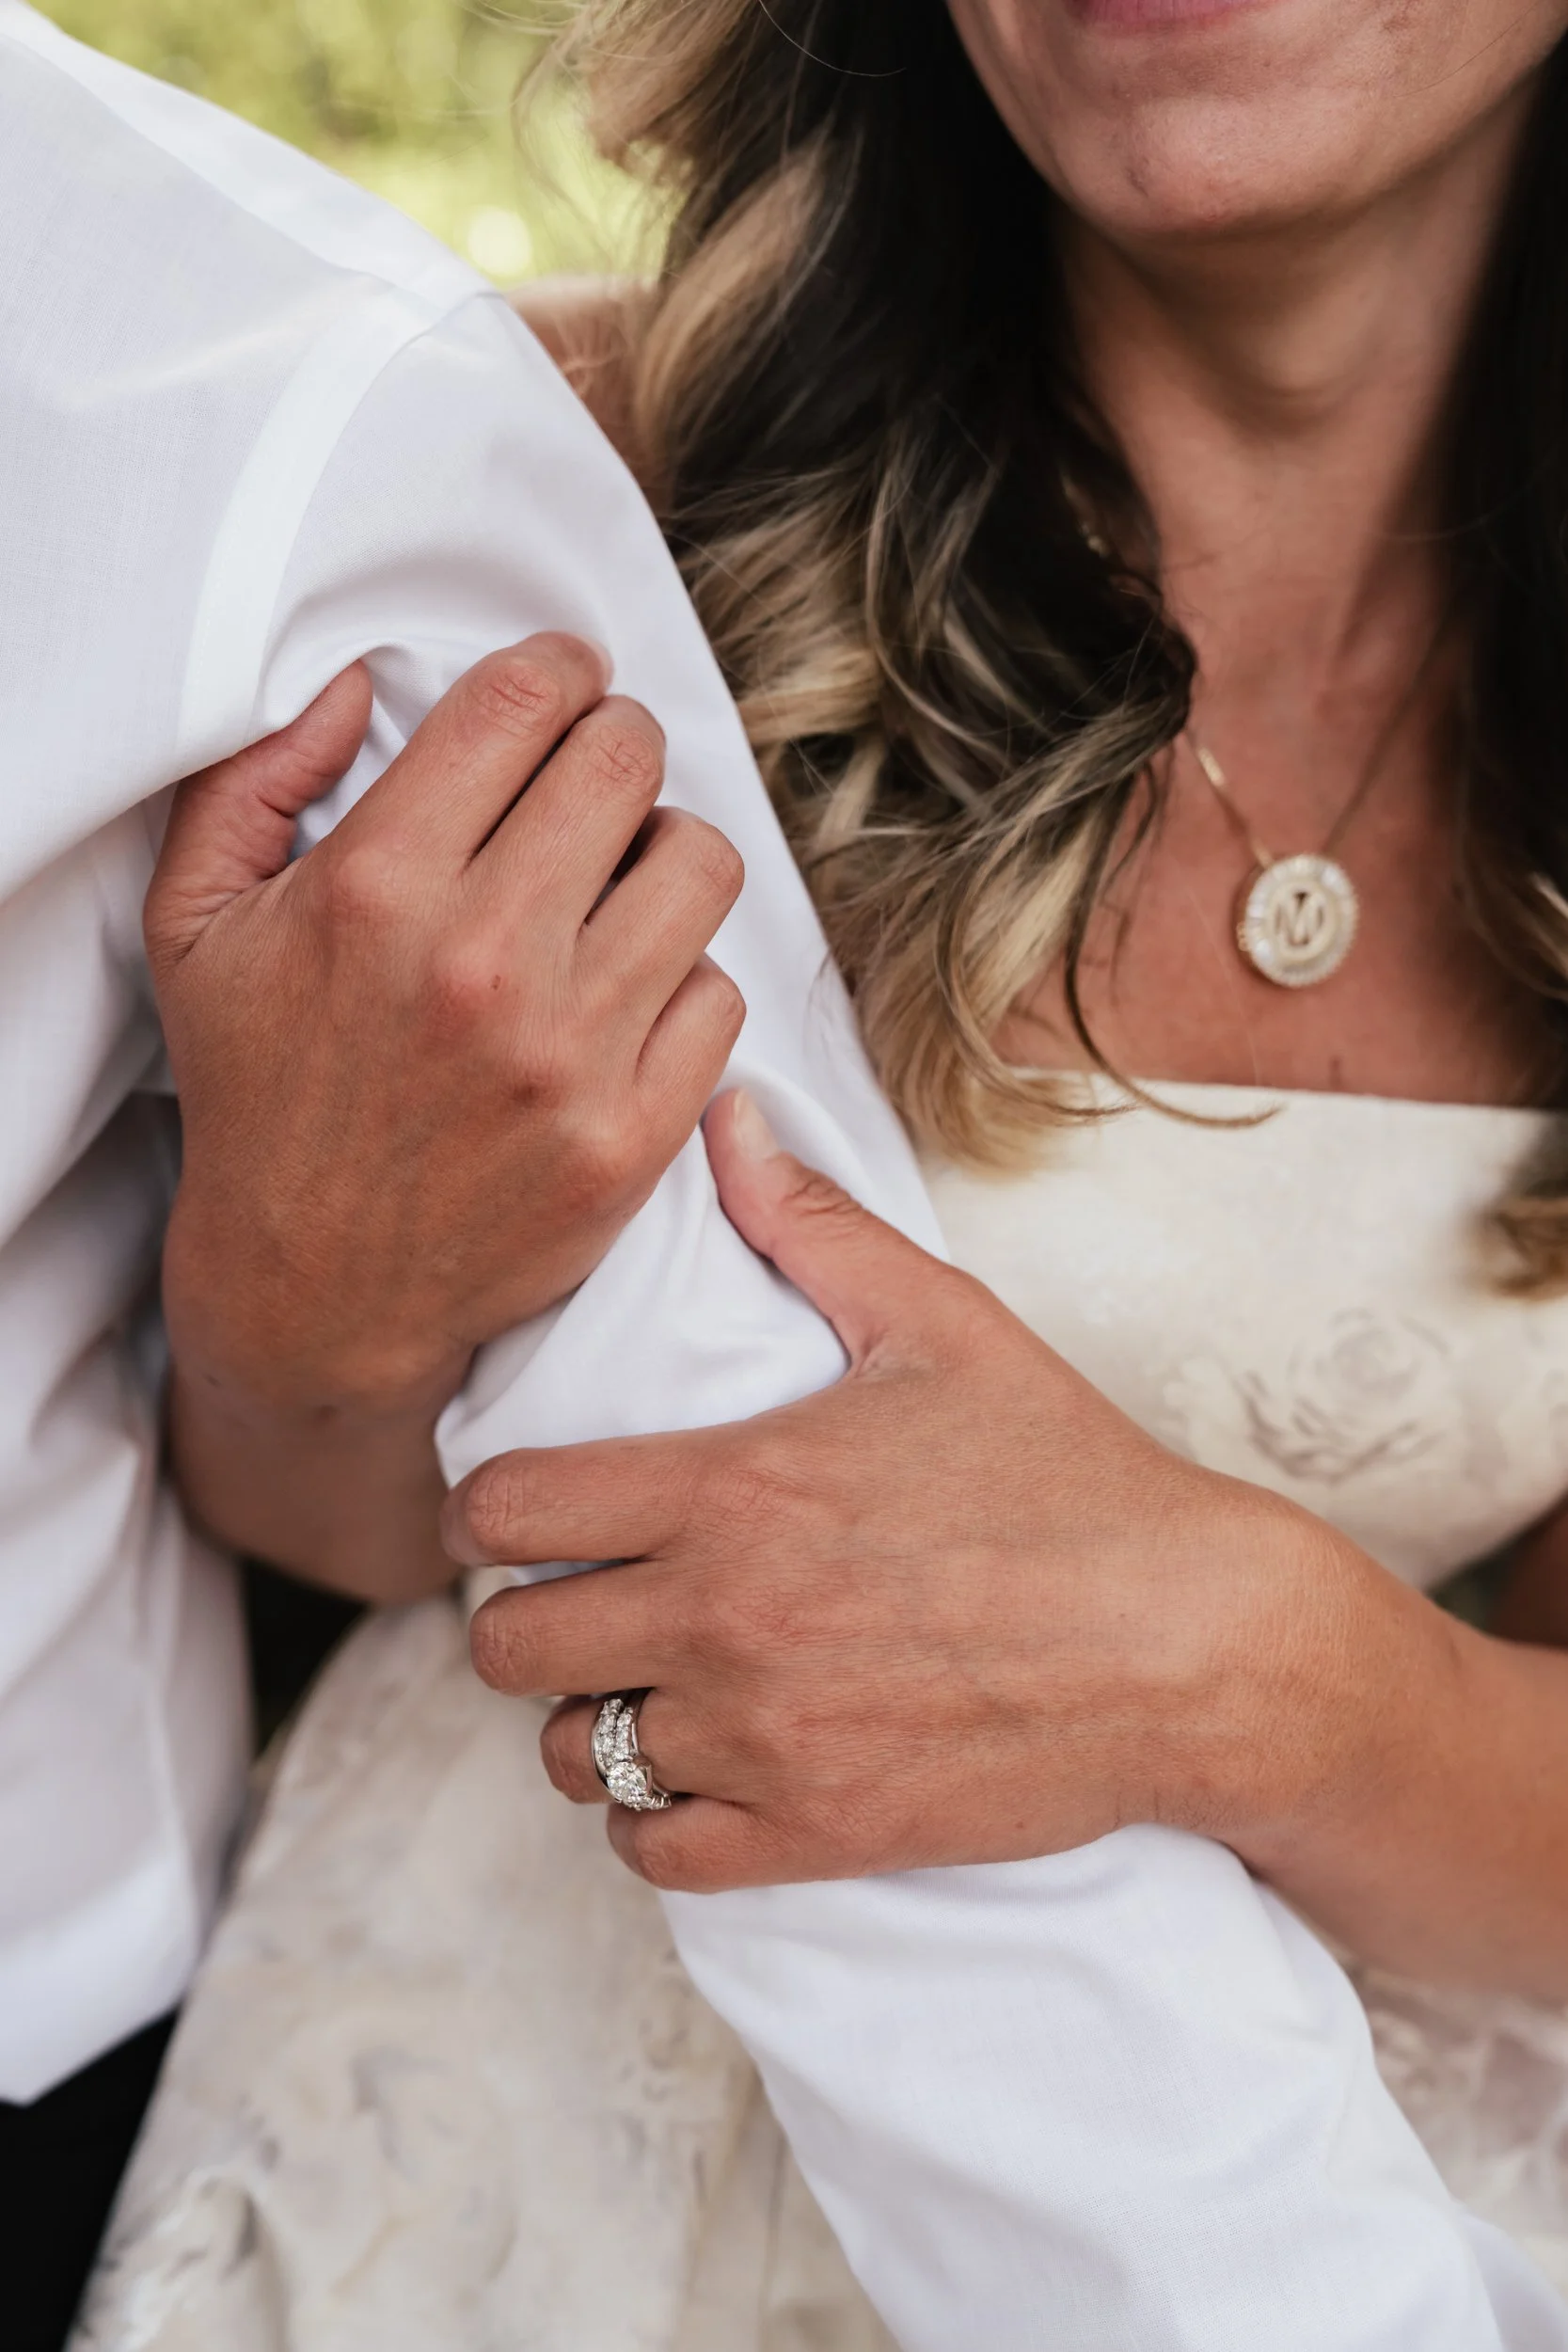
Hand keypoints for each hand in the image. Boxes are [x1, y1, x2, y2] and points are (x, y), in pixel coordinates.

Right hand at [148, 634, 744, 1421]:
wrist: (316, 1292)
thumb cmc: (260, 1096)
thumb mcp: (197, 925)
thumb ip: (253, 779)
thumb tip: (355, 682)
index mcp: (378, 888)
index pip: (525, 703)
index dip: (559, 670)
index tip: (563, 687)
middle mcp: (483, 963)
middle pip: (628, 761)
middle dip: (616, 746)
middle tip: (594, 780)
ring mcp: (570, 1057)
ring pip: (701, 866)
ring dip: (667, 856)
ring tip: (621, 885)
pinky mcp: (633, 1136)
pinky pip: (720, 995)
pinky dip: (685, 983)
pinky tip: (627, 997)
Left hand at [452, 1092, 1394, 1891]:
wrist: (1190, 1645)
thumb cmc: (1068, 1475)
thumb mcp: (941, 1323)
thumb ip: (810, 1222)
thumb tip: (727, 1117)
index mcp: (734, 1486)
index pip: (503, 1510)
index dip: (494, 1508)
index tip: (529, 1511)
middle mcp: (725, 1616)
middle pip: (504, 1644)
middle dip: (525, 1615)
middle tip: (584, 1598)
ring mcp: (765, 1736)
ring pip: (569, 1754)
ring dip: (590, 1718)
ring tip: (648, 1684)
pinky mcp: (815, 1832)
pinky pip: (651, 1849)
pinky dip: (655, 1817)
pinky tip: (701, 1771)